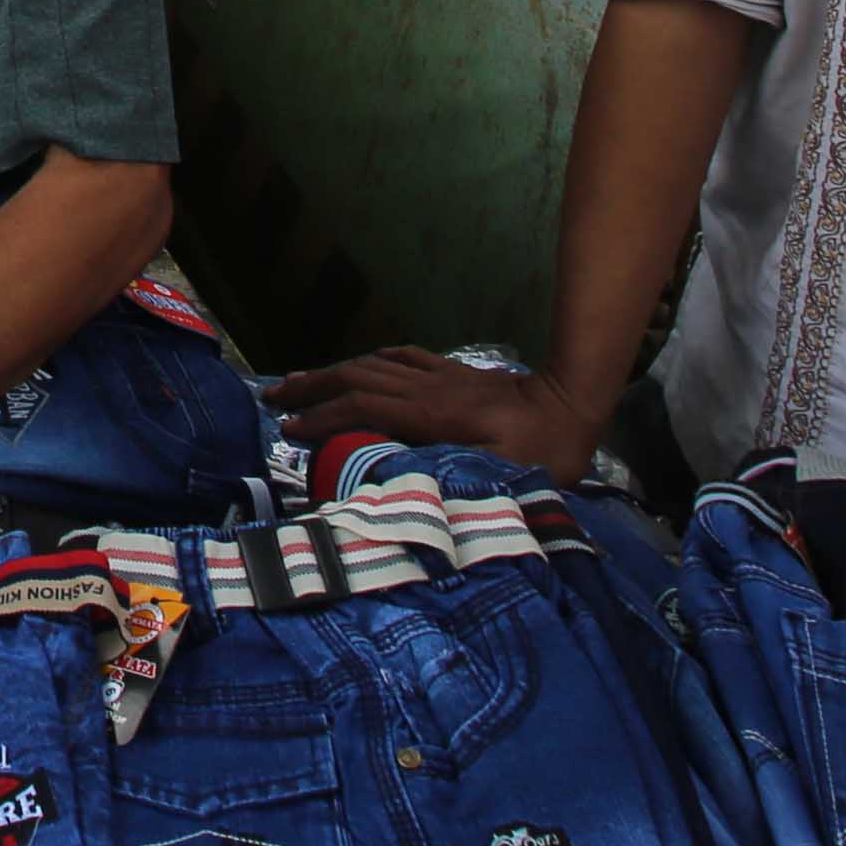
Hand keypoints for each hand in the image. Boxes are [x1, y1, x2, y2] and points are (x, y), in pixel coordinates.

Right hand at [260, 345, 607, 481]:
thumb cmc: (543, 449)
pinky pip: (400, 359)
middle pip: (354, 380)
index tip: (288, 432)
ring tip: (298, 381)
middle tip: (273, 399)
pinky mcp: (453, 372)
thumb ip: (453, 477)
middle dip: (311, 389)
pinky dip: (370, 361)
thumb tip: (403, 487)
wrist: (571, 402)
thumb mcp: (504, 475)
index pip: (362, 410)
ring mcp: (438, 376)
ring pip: (371, 366)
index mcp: (431, 415)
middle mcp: (425, 389)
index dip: (322, 420)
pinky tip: (360, 365)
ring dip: (331, 373)